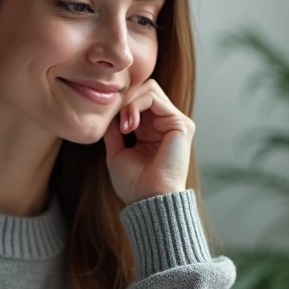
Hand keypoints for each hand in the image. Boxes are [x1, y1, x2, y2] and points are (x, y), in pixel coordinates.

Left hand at [104, 79, 195, 204]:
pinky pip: (153, 97)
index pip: (137, 98)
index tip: (107, 120)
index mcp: (152, 129)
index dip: (120, 103)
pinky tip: (130, 126)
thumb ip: (114, 129)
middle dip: (124, 99)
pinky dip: (135, 106)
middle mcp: (165, 123)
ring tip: (124, 126)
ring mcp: (175, 122)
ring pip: (148, 88)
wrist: (149, 201)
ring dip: (128, 103)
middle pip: (144, 88)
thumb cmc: (134, 184)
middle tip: (115, 120)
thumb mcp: (117, 151)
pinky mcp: (181, 124)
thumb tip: (107, 109)